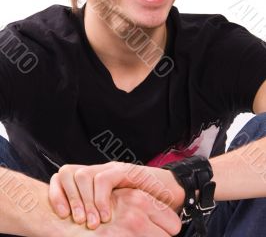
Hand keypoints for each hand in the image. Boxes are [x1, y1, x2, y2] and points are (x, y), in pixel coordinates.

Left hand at [49, 162, 184, 228]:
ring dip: (83, 201)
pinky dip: (100, 198)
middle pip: (68, 173)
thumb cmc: (144, 209)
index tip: (60, 215)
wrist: (172, 194)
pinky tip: (106, 215)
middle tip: (77, 222)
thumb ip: (97, 214)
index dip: (57, 194)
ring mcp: (112, 169)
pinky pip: (103, 179)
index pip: (63, 178)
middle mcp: (100, 171)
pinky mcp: (125, 171)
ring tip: (91, 222)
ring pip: (82, 175)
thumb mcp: (114, 214)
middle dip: (68, 199)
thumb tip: (77, 228)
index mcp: (93, 181)